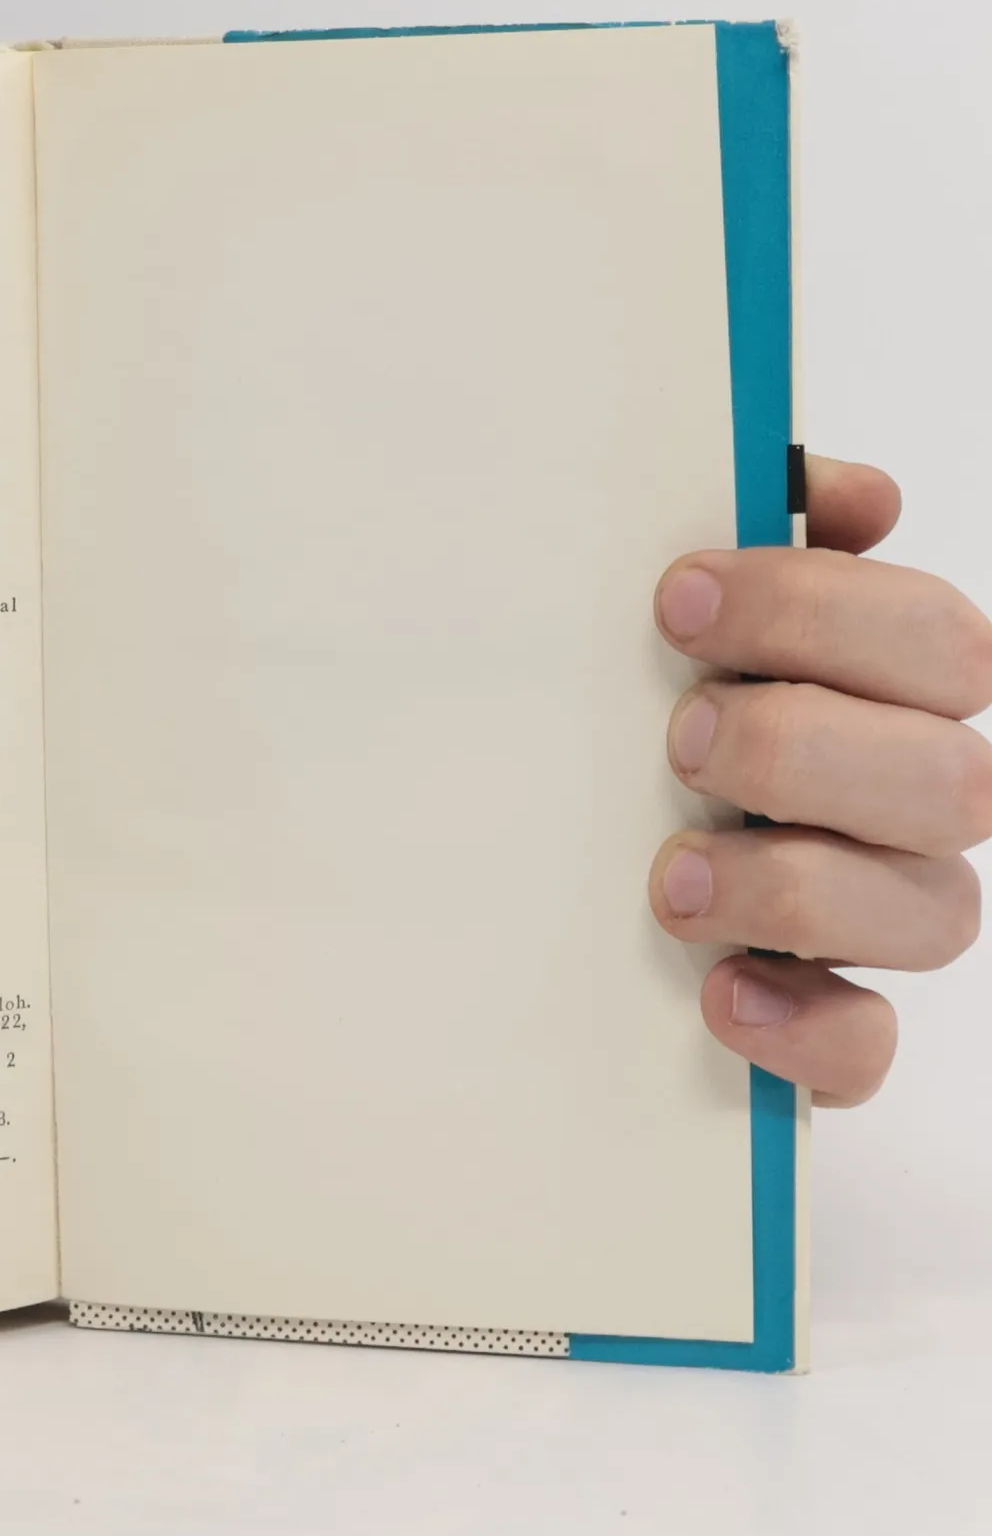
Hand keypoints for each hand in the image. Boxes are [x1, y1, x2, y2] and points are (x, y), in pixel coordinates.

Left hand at [651, 456, 991, 1105]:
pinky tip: (722, 992)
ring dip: (797, 888)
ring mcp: (885, 915)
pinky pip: (868, 1050)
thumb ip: (759, 537)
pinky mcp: (834, 1022)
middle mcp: (915, 803)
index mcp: (897, 690)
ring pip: (937, 915)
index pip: (935, 639)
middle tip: (683, 739)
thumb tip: (823, 485)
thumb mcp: (691, 615)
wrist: (582, 849)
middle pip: (953, 780)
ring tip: (675, 874)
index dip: (820, 611)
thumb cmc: (660, 700)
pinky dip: (807, 1028)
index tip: (676, 600)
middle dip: (807, 750)